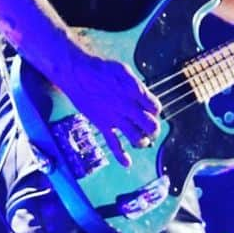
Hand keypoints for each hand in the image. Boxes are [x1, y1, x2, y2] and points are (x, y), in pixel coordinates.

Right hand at [61, 47, 160, 165]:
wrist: (77, 74)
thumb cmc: (99, 69)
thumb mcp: (122, 70)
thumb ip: (136, 84)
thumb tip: (145, 94)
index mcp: (134, 93)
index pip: (155, 108)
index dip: (156, 110)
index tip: (151, 110)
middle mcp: (127, 107)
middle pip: (150, 125)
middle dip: (154, 129)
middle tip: (151, 129)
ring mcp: (115, 118)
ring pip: (136, 137)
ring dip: (142, 141)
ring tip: (142, 140)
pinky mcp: (102, 124)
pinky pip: (113, 144)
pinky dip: (121, 156)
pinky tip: (127, 163)